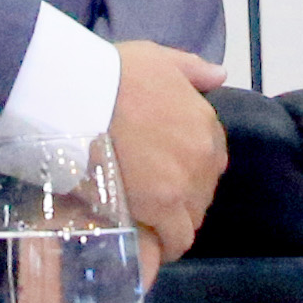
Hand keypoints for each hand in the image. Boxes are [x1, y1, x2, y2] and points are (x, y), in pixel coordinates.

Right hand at [108, 42, 231, 264]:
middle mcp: (204, 154)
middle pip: (202, 190)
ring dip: (174, 222)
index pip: (210, 158)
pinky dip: (168, 245)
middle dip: (181, 197)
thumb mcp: (158, 58)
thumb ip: (192, 69)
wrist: (84, 95)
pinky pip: (177, 239)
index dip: (187, 169)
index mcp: (204, 122)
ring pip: (192, 217)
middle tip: (150, 199)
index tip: (164, 174)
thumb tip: (219, 76)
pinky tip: (151, 245)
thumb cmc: (114, 73)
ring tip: (146, 222)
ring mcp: (186, 182)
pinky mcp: (163, 207)